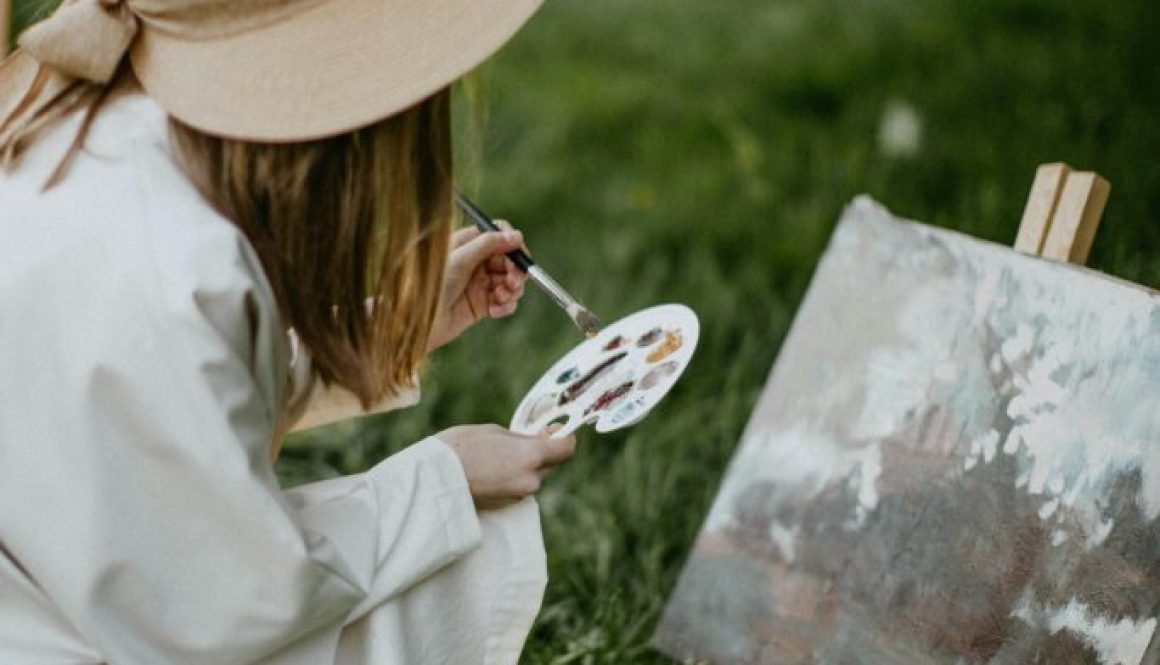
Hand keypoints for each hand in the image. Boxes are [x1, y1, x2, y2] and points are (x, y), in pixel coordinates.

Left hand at [428, 223, 527, 350]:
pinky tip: (495, 311)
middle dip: (516, 271)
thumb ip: (488, 244)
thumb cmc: (430, 286)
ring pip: (510, 281)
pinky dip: (506, 306)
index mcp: (467, 244)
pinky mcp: (482, 305)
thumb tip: (517, 236)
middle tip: (513, 283)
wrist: (417, 322)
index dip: (512, 244)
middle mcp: (475, 262)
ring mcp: (479, 284)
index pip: (498, 235)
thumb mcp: (460, 259)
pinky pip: (505, 302)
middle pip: (509, 259)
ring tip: (501, 298)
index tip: (518, 254)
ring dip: (512, 290)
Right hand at [438, 424, 575, 509]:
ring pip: (531, 476)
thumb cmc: (460, 448)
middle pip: (547, 463)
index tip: (553, 430)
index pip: (566, 448)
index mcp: (531, 456)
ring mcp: (519, 495)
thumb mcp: (494, 432)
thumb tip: (540, 438)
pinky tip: (489, 470)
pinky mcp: (507, 506)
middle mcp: (531, 479)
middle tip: (515, 440)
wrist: (434, 481)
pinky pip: (517, 487)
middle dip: (537, 452)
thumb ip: (522, 438)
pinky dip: (510, 478)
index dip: (563, 437)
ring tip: (494, 456)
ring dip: (522, 466)